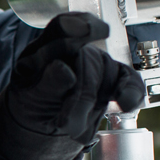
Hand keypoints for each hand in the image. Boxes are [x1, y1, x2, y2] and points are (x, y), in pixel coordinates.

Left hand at [0, 13, 144, 159]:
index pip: (62, 29)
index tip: (84, 32)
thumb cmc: (30, 109)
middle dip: (81, 94)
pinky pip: (129, 81)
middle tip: (66, 124)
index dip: (76, 28)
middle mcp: (73, 51)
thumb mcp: (28, 99)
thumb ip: (46, 84)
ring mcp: (95, 65)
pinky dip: (130, 92)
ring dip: (94, 105)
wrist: (40, 131)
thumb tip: (65, 70)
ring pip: (109, 73)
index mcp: (44, 48)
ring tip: (73, 129)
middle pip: (88, 58)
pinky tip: (126, 103)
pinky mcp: (113, 82)